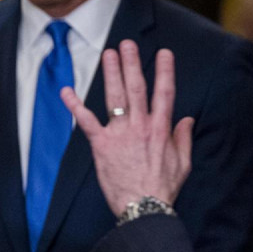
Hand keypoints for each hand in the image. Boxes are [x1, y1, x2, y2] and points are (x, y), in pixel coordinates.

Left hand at [60, 41, 193, 216]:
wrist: (143, 207)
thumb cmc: (162, 188)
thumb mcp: (183, 163)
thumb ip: (183, 138)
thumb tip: (186, 119)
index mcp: (161, 129)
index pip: (165, 93)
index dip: (165, 71)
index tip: (164, 53)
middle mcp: (141, 126)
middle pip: (137, 88)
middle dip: (132, 64)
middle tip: (127, 44)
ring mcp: (120, 134)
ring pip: (115, 97)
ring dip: (111, 74)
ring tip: (108, 54)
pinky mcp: (101, 144)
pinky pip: (86, 121)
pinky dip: (75, 105)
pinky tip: (66, 91)